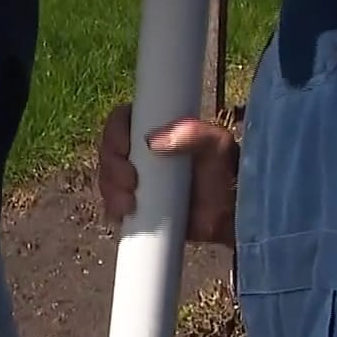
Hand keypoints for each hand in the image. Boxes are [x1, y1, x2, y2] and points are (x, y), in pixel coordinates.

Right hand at [97, 101, 238, 245]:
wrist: (229, 214)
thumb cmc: (225, 172)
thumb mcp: (217, 144)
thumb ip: (194, 133)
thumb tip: (153, 141)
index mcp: (155, 127)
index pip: (122, 121)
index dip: (115, 133)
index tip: (124, 150)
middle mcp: (140, 151)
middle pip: (109, 151)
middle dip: (112, 167)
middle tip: (131, 183)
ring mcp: (135, 178)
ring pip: (107, 178)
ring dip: (111, 190)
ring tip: (130, 205)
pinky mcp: (134, 204)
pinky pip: (111, 204)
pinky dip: (112, 209)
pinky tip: (123, 215)